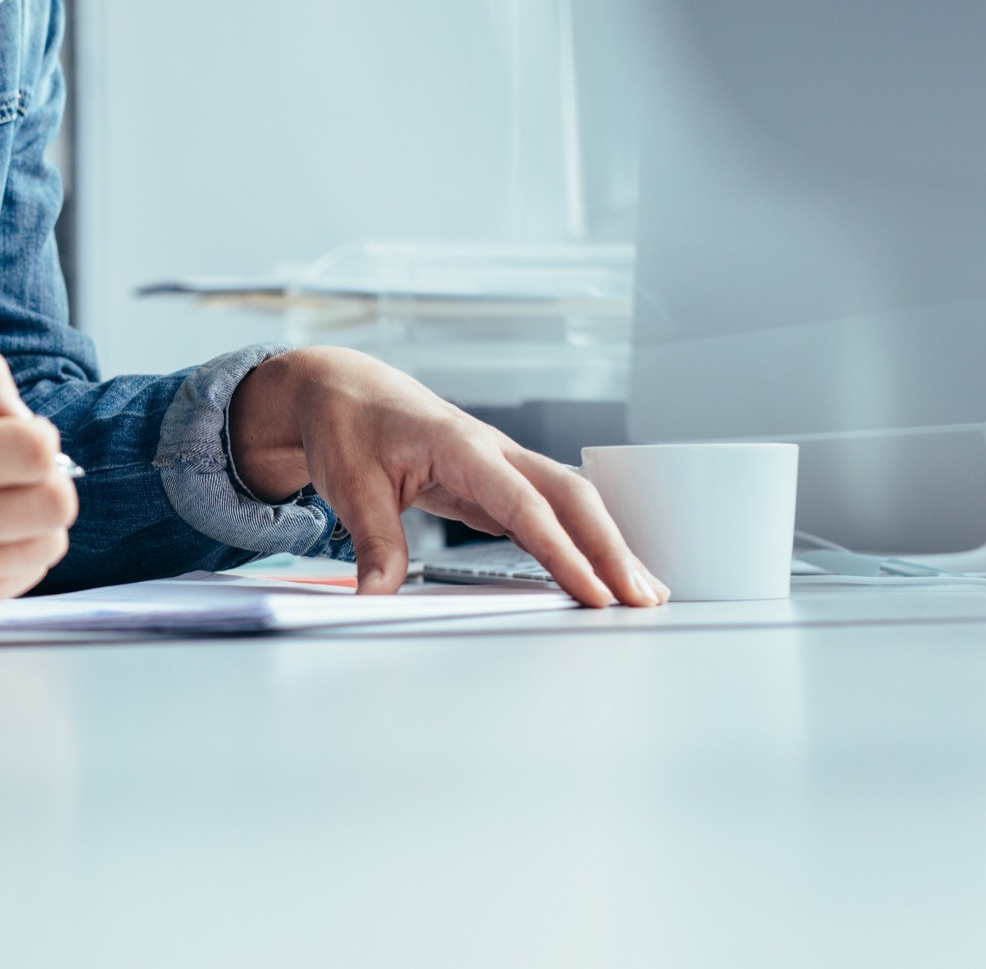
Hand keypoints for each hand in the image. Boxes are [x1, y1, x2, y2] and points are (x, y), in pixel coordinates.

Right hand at [0, 350, 77, 621]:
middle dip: (47, 475)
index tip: (10, 430)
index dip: (36, 432)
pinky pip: (21, 577)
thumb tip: (24, 412)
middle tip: (15, 467)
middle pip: (55, 504)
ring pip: (48, 544)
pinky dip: (13, 549)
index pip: (34, 451)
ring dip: (35, 515)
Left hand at [229, 346, 667, 608]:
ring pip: (568, 502)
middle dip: (612, 547)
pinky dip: (576, 542)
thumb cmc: (347, 424)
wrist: (342, 388)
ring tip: (643, 592)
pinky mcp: (494, 483)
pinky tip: (595, 573)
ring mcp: (499, 465)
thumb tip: (378, 595)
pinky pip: (547, 512)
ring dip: (606, 544)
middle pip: (571, 497)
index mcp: (461, 445)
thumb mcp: (350, 482)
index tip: (593, 591)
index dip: (563, 552)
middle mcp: (492, 451)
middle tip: (644, 598)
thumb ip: (373, 540)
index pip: (525, 505)